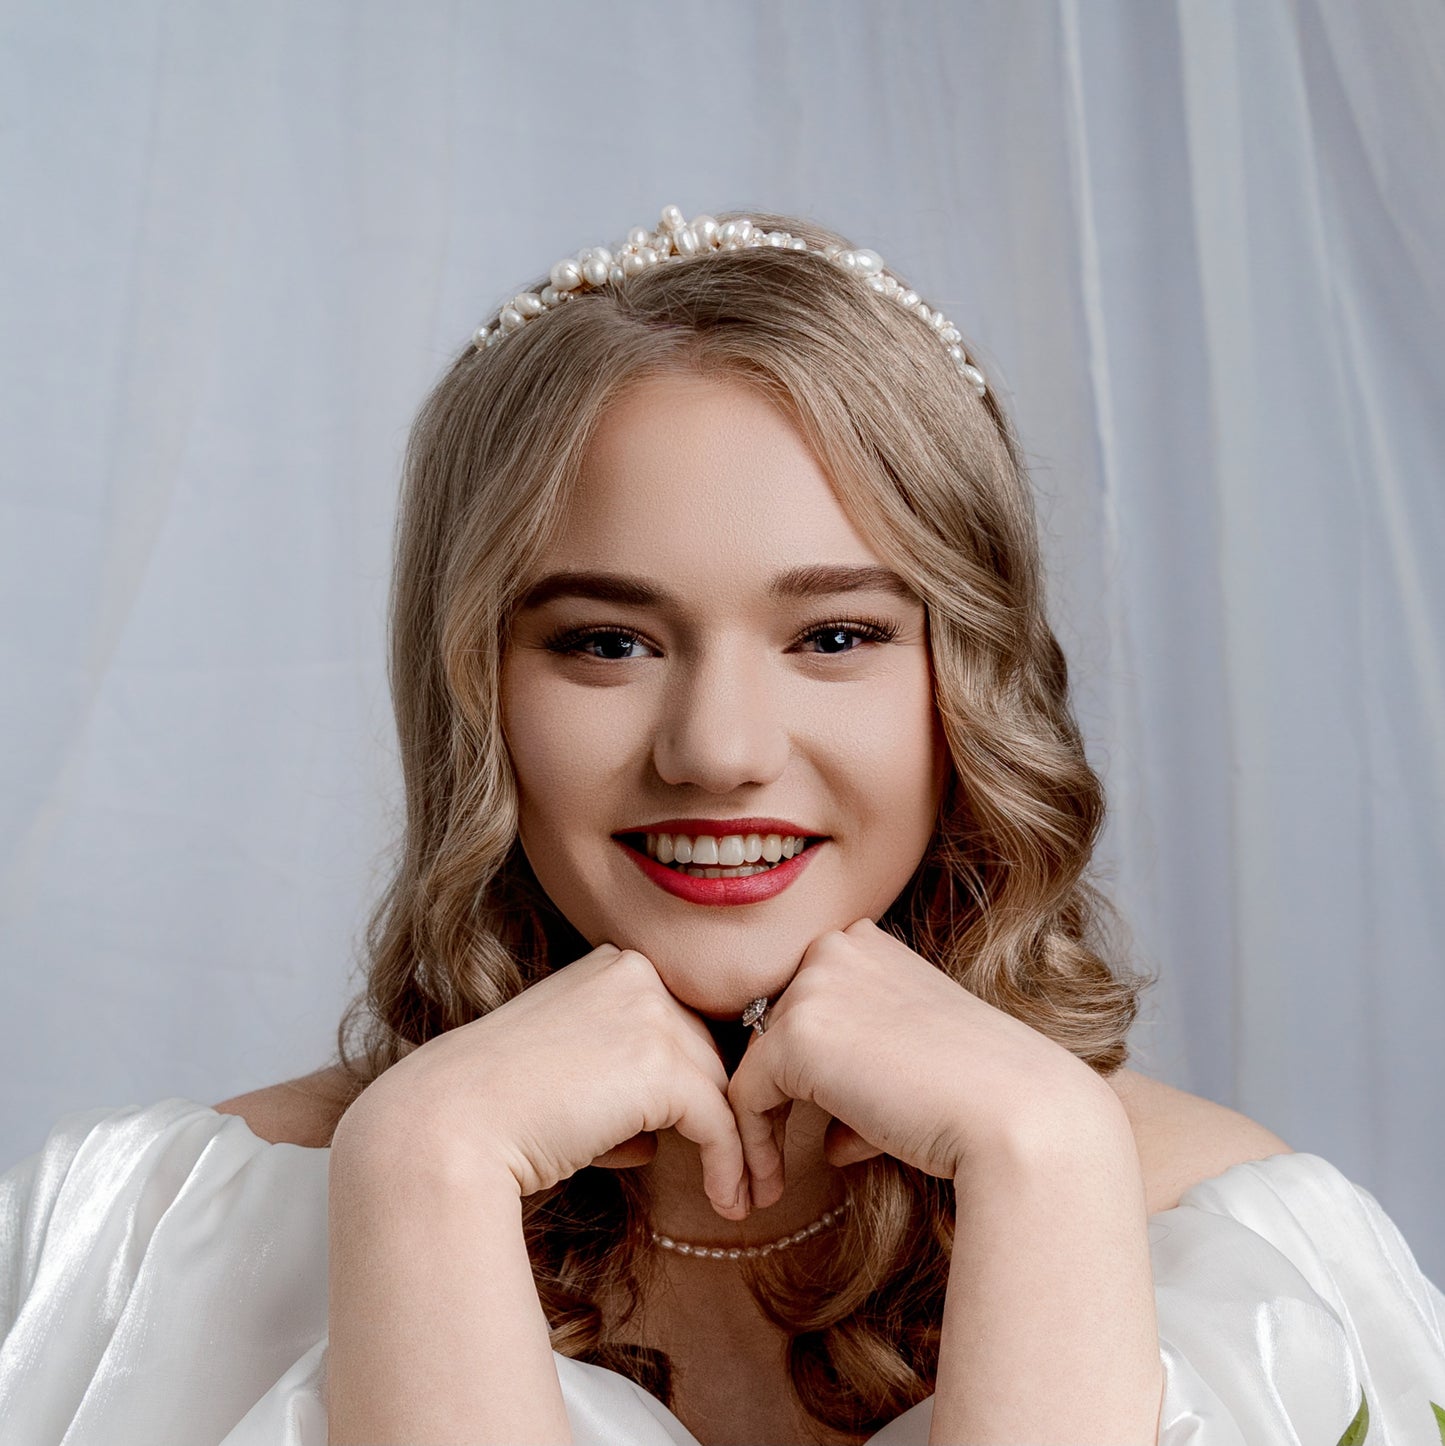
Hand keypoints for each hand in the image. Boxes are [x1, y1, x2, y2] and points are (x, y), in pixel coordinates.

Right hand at [345, 942, 751, 1218]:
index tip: (710, 1131)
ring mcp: (648, 1013)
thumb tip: (655, 1137)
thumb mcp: (560, 1072)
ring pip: (720, 1085)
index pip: (676, 1023)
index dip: (689, 1082)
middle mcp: (635, 974)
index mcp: (611, 965)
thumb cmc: (489, 1110)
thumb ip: (613, 1083)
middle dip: (717, 1113)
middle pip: (704, 1050)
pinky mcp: (659, 1065)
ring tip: (740, 1195)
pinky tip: (729, 1202)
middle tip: (741, 1170)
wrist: (445, 1127)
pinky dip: (730, 1164)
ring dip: (733, 1145)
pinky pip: (718, 1120)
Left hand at [726, 918, 1113, 1205]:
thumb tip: (831, 1141)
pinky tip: (771, 1190)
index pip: (811, 1003)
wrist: (1020, 1114)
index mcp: (871, 943)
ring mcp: (814, 986)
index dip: (807, 1068)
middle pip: (777, 1030)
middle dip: (781, 1098)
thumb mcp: (917, 1071)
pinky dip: (753, 1147)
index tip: (815, 1126)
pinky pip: (746, 1097)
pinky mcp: (795, 1035)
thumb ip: (866, 1087)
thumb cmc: (985, 1097)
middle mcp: (838, 948)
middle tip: (776, 1165)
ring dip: (762, 1129)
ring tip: (767, 1188)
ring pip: (757, 1064)